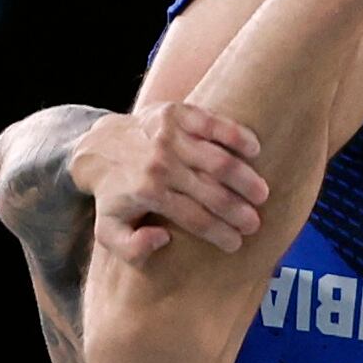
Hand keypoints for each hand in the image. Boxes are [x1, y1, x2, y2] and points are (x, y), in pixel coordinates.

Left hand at [70, 103, 269, 258]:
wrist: (100, 147)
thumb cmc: (114, 194)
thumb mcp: (109, 231)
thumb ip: (131, 248)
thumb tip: (163, 239)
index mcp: (148, 192)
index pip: (196, 218)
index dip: (221, 234)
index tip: (237, 243)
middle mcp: (160, 163)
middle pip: (212, 193)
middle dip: (239, 212)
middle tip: (255, 224)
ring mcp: (170, 136)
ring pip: (219, 161)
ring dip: (245, 179)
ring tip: (261, 194)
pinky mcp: (178, 113)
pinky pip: (216, 125)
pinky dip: (239, 136)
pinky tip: (255, 150)